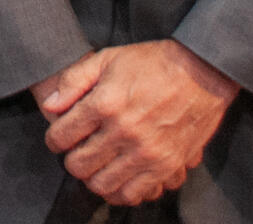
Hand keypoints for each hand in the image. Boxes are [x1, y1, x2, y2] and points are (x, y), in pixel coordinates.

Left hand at [36, 40, 239, 206]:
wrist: (202, 73)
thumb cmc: (152, 63)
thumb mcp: (108, 58)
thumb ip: (74, 81)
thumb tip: (50, 106)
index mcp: (106, 103)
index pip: (61, 136)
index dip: (54, 139)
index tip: (60, 136)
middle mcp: (124, 131)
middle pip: (78, 165)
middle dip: (72, 159)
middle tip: (79, 150)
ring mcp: (146, 152)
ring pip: (102, 185)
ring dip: (94, 177)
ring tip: (98, 164)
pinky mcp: (166, 166)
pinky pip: (133, 194)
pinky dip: (120, 190)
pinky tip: (119, 176)